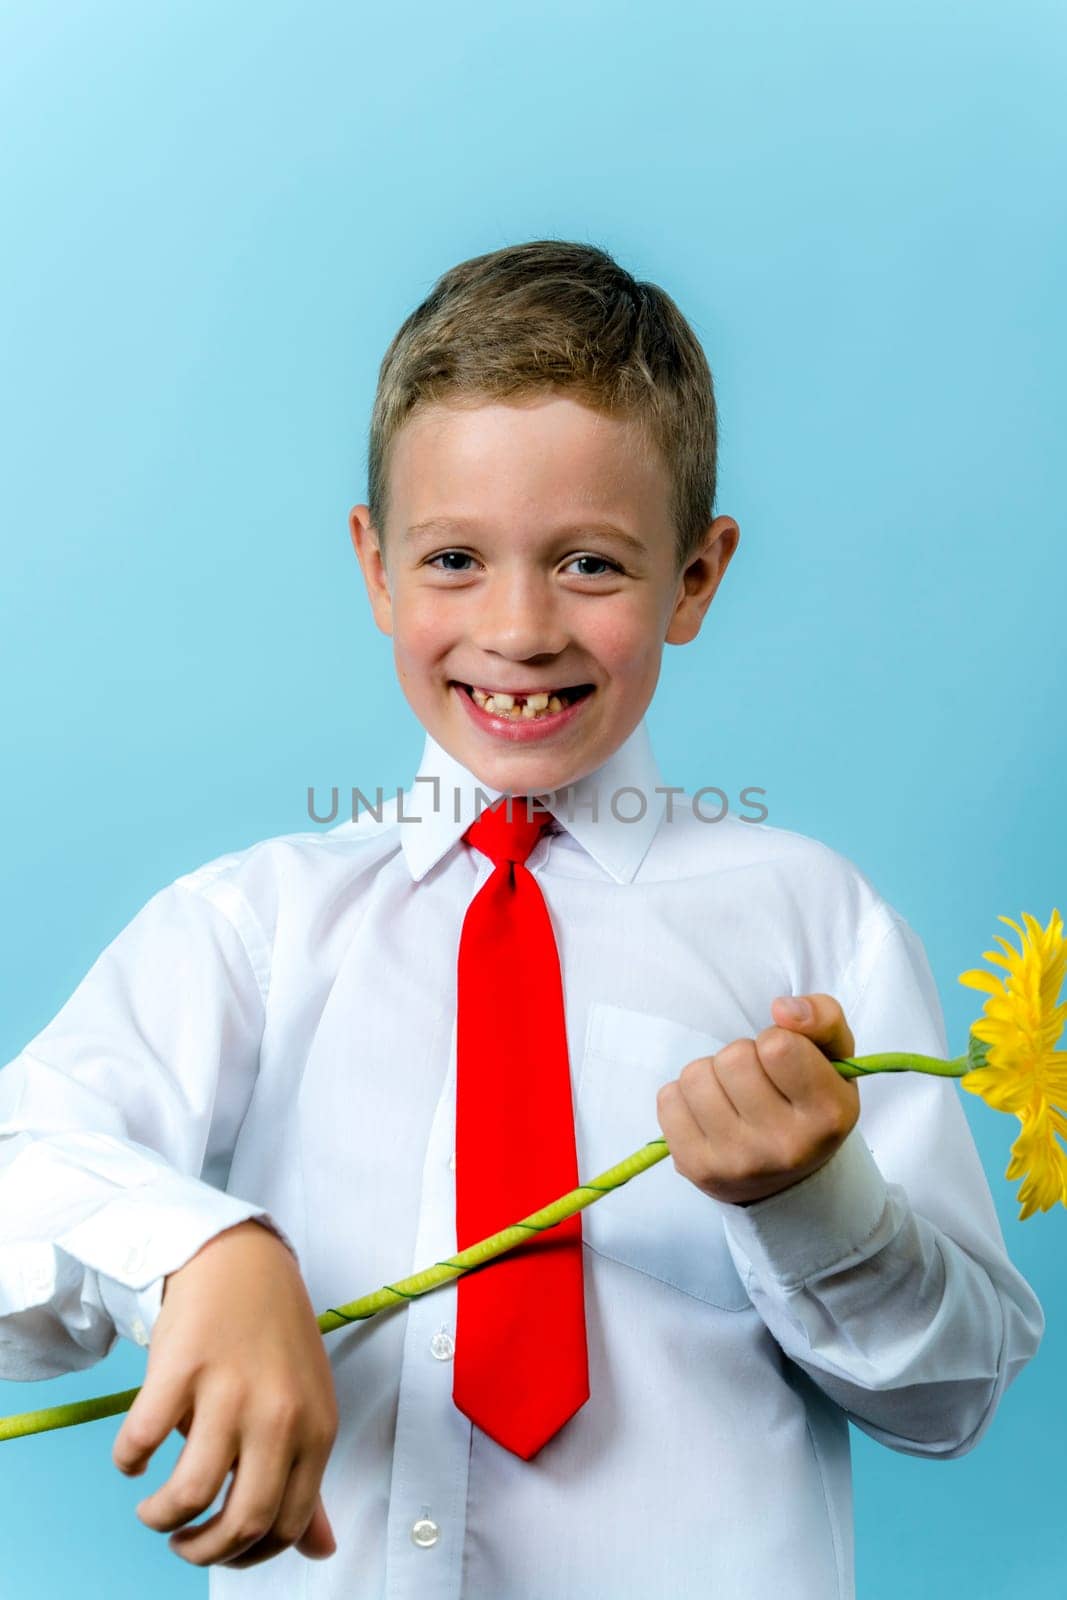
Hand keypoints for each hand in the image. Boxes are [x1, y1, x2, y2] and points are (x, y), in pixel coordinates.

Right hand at [111, 1219, 339, 1568]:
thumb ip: (309, 1481)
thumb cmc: (275, 1339)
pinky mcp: (183, 1368)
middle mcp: (280, 1415)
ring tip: (153, 1508)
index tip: (219, 1550)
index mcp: (316, 1430)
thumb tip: (321, 1551)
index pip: (287, 1526)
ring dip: (160, 1516)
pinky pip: (143, 1440)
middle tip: (181, 1541)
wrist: (241, 1259)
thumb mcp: (308, 1407)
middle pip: (242, 1521)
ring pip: (190, 1493)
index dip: (246, 1555)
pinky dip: (129, 1461)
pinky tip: (133, 1458)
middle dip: (202, 1550)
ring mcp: (231, 1390)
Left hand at [655, 993, 859, 1205]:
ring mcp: (738, 1161)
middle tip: (756, 1079)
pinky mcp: (697, 1167)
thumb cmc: (808, 1101)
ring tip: (731, 1094)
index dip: (775, 1038)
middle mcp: (785, 1146)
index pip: (778, 1047)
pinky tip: (709, 1113)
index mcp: (828, 1115)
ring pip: (695, 1076)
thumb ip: (823, 1018)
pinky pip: (668, 1100)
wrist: (789, 1180)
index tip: (782, 1059)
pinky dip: (684, 1096)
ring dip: (710, 1074)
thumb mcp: (833, 1057)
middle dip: (740, 1056)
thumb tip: (781, 1008)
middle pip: (733, 1059)